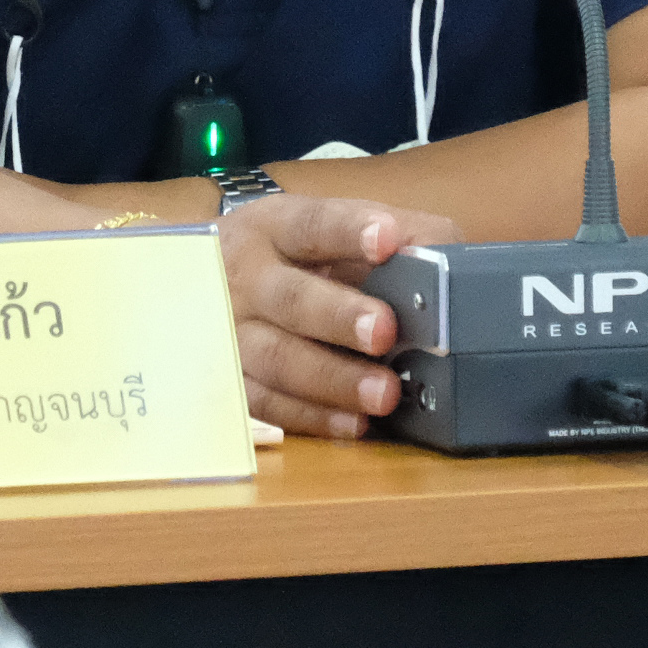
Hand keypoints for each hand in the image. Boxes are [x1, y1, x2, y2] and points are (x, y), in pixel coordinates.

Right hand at [218, 194, 456, 440]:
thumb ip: (396, 236)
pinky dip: (313, 417)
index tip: (387, 238)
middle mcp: (247, 278)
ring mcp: (231, 332)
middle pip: (290, 297)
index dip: (350, 231)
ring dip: (333, 379)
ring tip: (384, 393)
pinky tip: (355, 423)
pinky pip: (268, 404)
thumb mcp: (332, 230)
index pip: (313, 224)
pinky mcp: (229, 380)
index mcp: (275, 228)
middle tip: (385, 331)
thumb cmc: (292, 258)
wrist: (203, 279)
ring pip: (277, 358)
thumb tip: (444, 258)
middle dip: (339, 316)